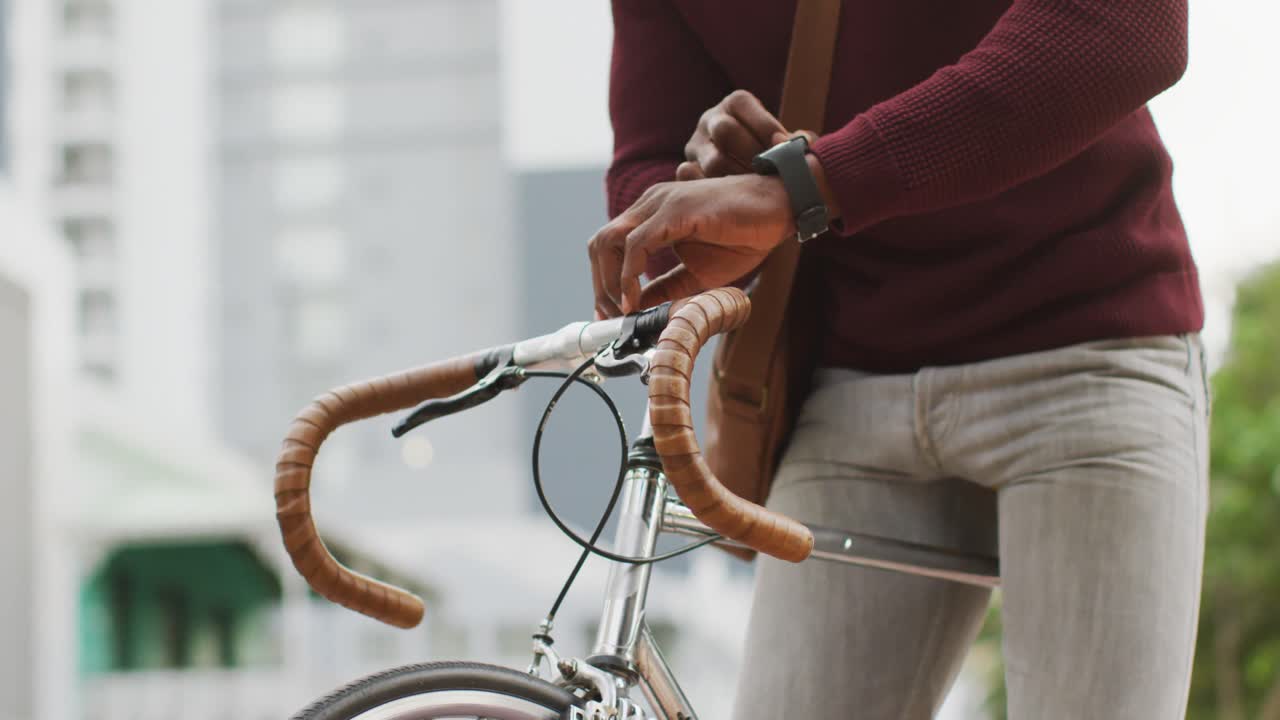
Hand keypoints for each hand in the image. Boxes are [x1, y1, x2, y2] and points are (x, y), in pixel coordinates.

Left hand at [587, 174, 793, 316]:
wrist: (779, 209)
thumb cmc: (743, 235)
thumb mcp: (697, 273)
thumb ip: (665, 287)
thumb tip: (637, 307)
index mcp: (652, 215)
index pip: (608, 246)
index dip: (603, 281)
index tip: (610, 314)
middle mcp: (649, 205)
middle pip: (600, 244)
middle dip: (600, 285)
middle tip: (612, 317)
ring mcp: (660, 204)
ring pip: (610, 242)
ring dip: (610, 282)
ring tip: (624, 311)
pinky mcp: (675, 210)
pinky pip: (636, 244)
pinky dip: (630, 275)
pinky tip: (636, 299)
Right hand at [677, 90, 812, 180]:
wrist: (744, 175)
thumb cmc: (771, 154)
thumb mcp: (781, 139)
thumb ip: (796, 140)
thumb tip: (805, 142)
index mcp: (734, 104)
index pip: (742, 105)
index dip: (765, 126)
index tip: (785, 147)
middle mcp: (710, 120)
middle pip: (724, 131)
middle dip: (751, 153)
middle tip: (772, 172)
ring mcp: (695, 146)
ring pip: (712, 161)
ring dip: (738, 178)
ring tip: (760, 191)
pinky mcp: (686, 170)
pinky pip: (695, 181)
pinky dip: (717, 192)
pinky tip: (738, 202)